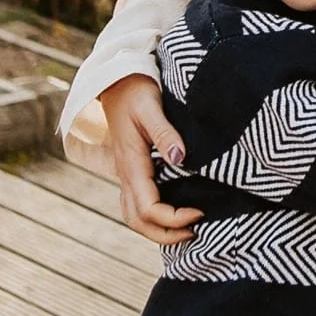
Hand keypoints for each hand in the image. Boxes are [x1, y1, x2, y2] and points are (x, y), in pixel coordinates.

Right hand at [99, 71, 202, 242]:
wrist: (115, 81)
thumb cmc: (135, 91)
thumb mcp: (151, 106)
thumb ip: (165, 133)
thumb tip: (181, 158)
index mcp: (132, 164)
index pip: (149, 208)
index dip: (174, 218)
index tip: (200, 211)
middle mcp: (125, 175)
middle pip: (138, 221)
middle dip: (165, 234)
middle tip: (195, 231)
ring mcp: (125, 175)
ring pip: (133, 217)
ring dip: (157, 230)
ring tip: (186, 229)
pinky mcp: (130, 171)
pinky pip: (135, 205)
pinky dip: (151, 219)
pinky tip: (173, 214)